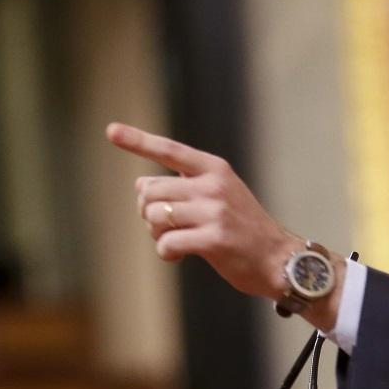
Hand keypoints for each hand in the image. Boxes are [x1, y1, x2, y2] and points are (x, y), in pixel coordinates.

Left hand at [105, 122, 302, 301]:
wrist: (278, 258)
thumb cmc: (242, 228)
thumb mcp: (221, 193)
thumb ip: (185, 185)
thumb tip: (141, 185)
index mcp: (214, 168)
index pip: (169, 150)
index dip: (137, 141)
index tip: (111, 130)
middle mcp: (213, 185)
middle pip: (151, 190)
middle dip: (147, 211)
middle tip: (163, 226)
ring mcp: (215, 212)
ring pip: (155, 216)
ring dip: (156, 233)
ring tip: (173, 240)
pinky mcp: (214, 240)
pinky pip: (167, 243)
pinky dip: (166, 253)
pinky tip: (178, 257)